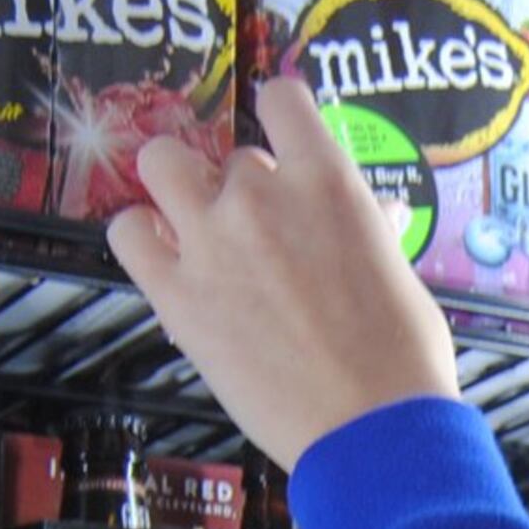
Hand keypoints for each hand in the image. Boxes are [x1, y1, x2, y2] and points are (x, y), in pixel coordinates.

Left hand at [107, 80, 461, 471]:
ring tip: (192, 224)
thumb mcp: (398, 271)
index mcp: (326, 179)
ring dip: (175, 187)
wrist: (372, 430)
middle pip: (233, 159)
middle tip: (260, 237)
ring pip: (160, 164)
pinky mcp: (175, 295)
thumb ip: (368, 227)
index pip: (280, 98)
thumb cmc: (401, 358)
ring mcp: (210, 241)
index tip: (280, 141)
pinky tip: (162, 257)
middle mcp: (261, 195)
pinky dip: (140, 236)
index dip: (278, 114)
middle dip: (244, 191)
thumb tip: (375, 210)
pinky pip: (127, 233)